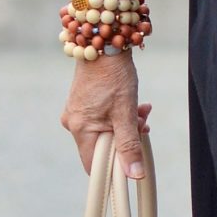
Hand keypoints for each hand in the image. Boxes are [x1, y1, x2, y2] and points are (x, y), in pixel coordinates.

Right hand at [61, 49, 151, 179]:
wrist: (103, 42)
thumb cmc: (113, 76)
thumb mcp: (126, 113)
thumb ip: (129, 145)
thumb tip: (134, 174)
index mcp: (80, 129)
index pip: (94, 165)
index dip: (114, 169)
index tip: (133, 162)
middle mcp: (73, 123)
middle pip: (103, 147)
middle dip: (126, 139)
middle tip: (143, 126)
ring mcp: (77, 112)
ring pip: (105, 131)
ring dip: (127, 125)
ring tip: (142, 112)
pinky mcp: (83, 103)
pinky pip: (102, 118)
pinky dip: (119, 115)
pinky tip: (135, 105)